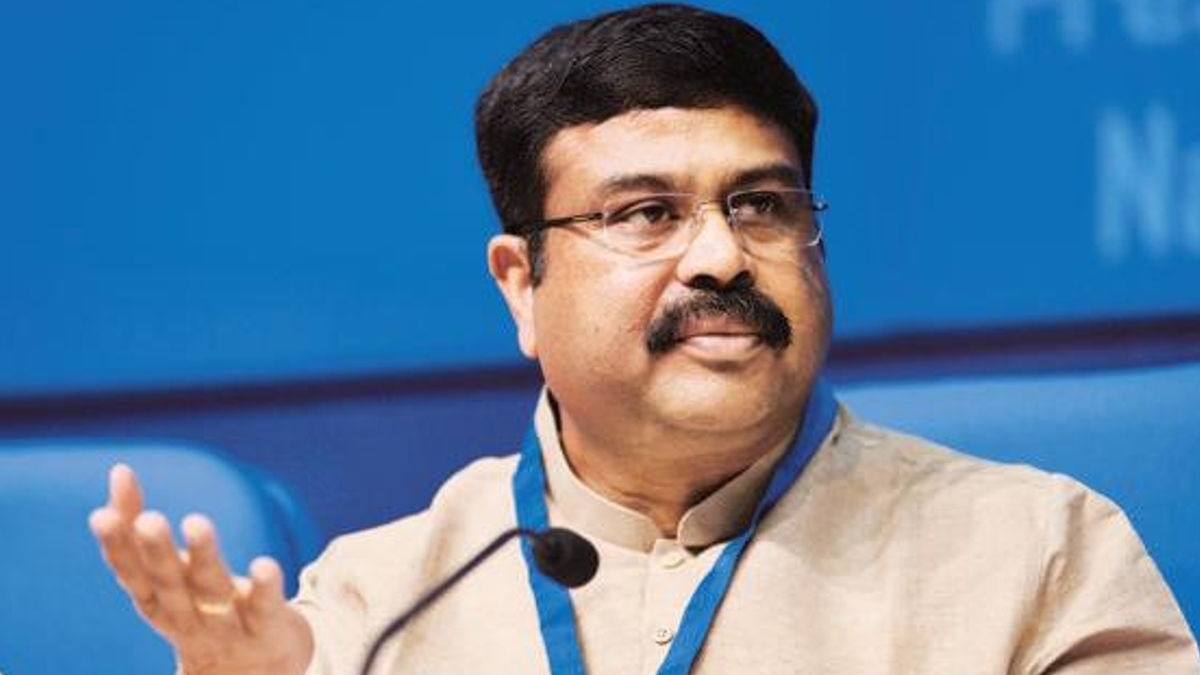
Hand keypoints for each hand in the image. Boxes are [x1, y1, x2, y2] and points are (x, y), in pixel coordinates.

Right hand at [89, 464, 313, 674]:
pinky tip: (264, 564)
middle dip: (157, 553)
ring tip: (197, 522)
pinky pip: (265, 607)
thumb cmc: (199, 610)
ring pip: (213, 591)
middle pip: (169, 584)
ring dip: (204, 558)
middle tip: (149, 520)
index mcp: (157, 601)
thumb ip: (139, 524)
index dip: (117, 547)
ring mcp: (227, 626)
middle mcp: (187, 615)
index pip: (131, 575)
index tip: (101, 515)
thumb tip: (118, 471)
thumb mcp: (169, 572)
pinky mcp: (268, 628)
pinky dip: (264, 587)